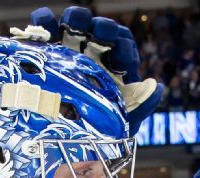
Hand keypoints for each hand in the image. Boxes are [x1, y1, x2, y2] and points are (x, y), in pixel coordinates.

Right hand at [17, 7, 160, 132]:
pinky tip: (43, 27)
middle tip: (99, 34)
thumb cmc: (99, 128)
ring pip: (77, 22)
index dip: (124, 50)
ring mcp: (72, 45)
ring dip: (76, 18)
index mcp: (115, 64)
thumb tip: (156, 89)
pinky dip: (44, 20)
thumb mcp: (123, 121)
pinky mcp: (48, 46)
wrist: (68, 137)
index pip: (124, 47)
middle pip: (103, 30)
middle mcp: (95, 51)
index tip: (120, 61)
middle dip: (104, 29)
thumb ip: (141, 106)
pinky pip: (46, 25)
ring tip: (70, 25)